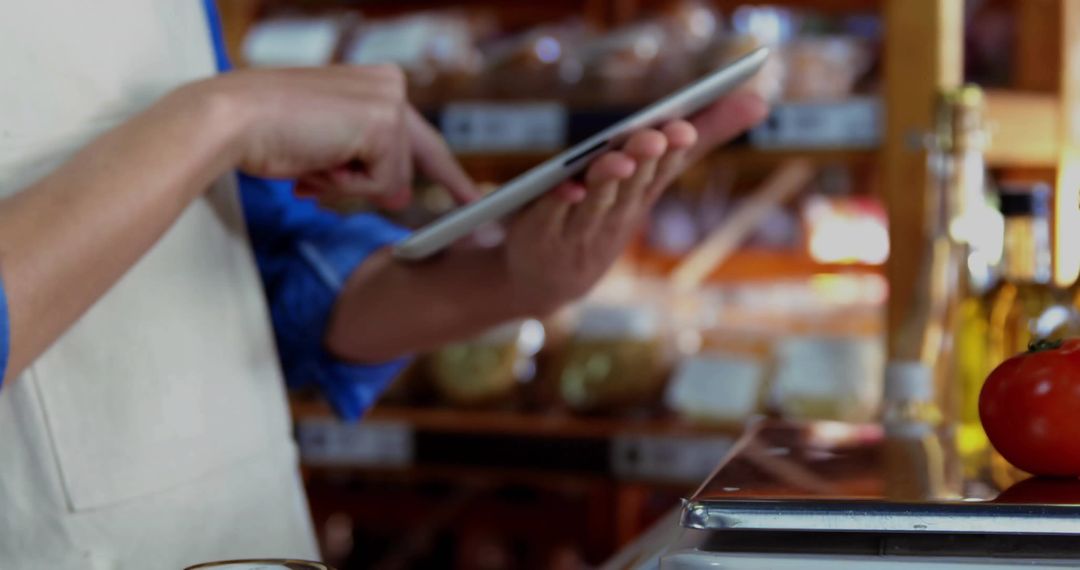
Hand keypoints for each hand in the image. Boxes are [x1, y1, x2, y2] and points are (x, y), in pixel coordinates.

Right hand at [189, 65, 475, 208]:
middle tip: (395, 187)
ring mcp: (391, 102)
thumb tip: (401, 197)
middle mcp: (390, 84)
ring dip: (349, 185)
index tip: (473, 198)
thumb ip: (367, 167)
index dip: (448, 173)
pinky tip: (317, 163)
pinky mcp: (385, 125)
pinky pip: (382, 184)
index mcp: (376, 83)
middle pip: (417, 160)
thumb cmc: (267, 134)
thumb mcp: (328, 152)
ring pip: (394, 178)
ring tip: (311, 163)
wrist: (232, 120)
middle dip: (398, 183)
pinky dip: (347, 186)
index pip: (422, 136)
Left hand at [503, 91, 768, 313]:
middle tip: (656, 137)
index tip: (683, 128)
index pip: (663, 171)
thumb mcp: (648, 176)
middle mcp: (615, 213)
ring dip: (609, 178)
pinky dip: (559, 202)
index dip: (674, 150)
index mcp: (640, 196)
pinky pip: (552, 215)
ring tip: (618, 158)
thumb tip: (761, 103)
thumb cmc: (607, 215)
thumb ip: (698, 139)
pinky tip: (565, 187)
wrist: (549, 279)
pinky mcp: (542, 232)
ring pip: (598, 200)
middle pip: (634, 184)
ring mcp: (579, 227)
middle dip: (645, 159)